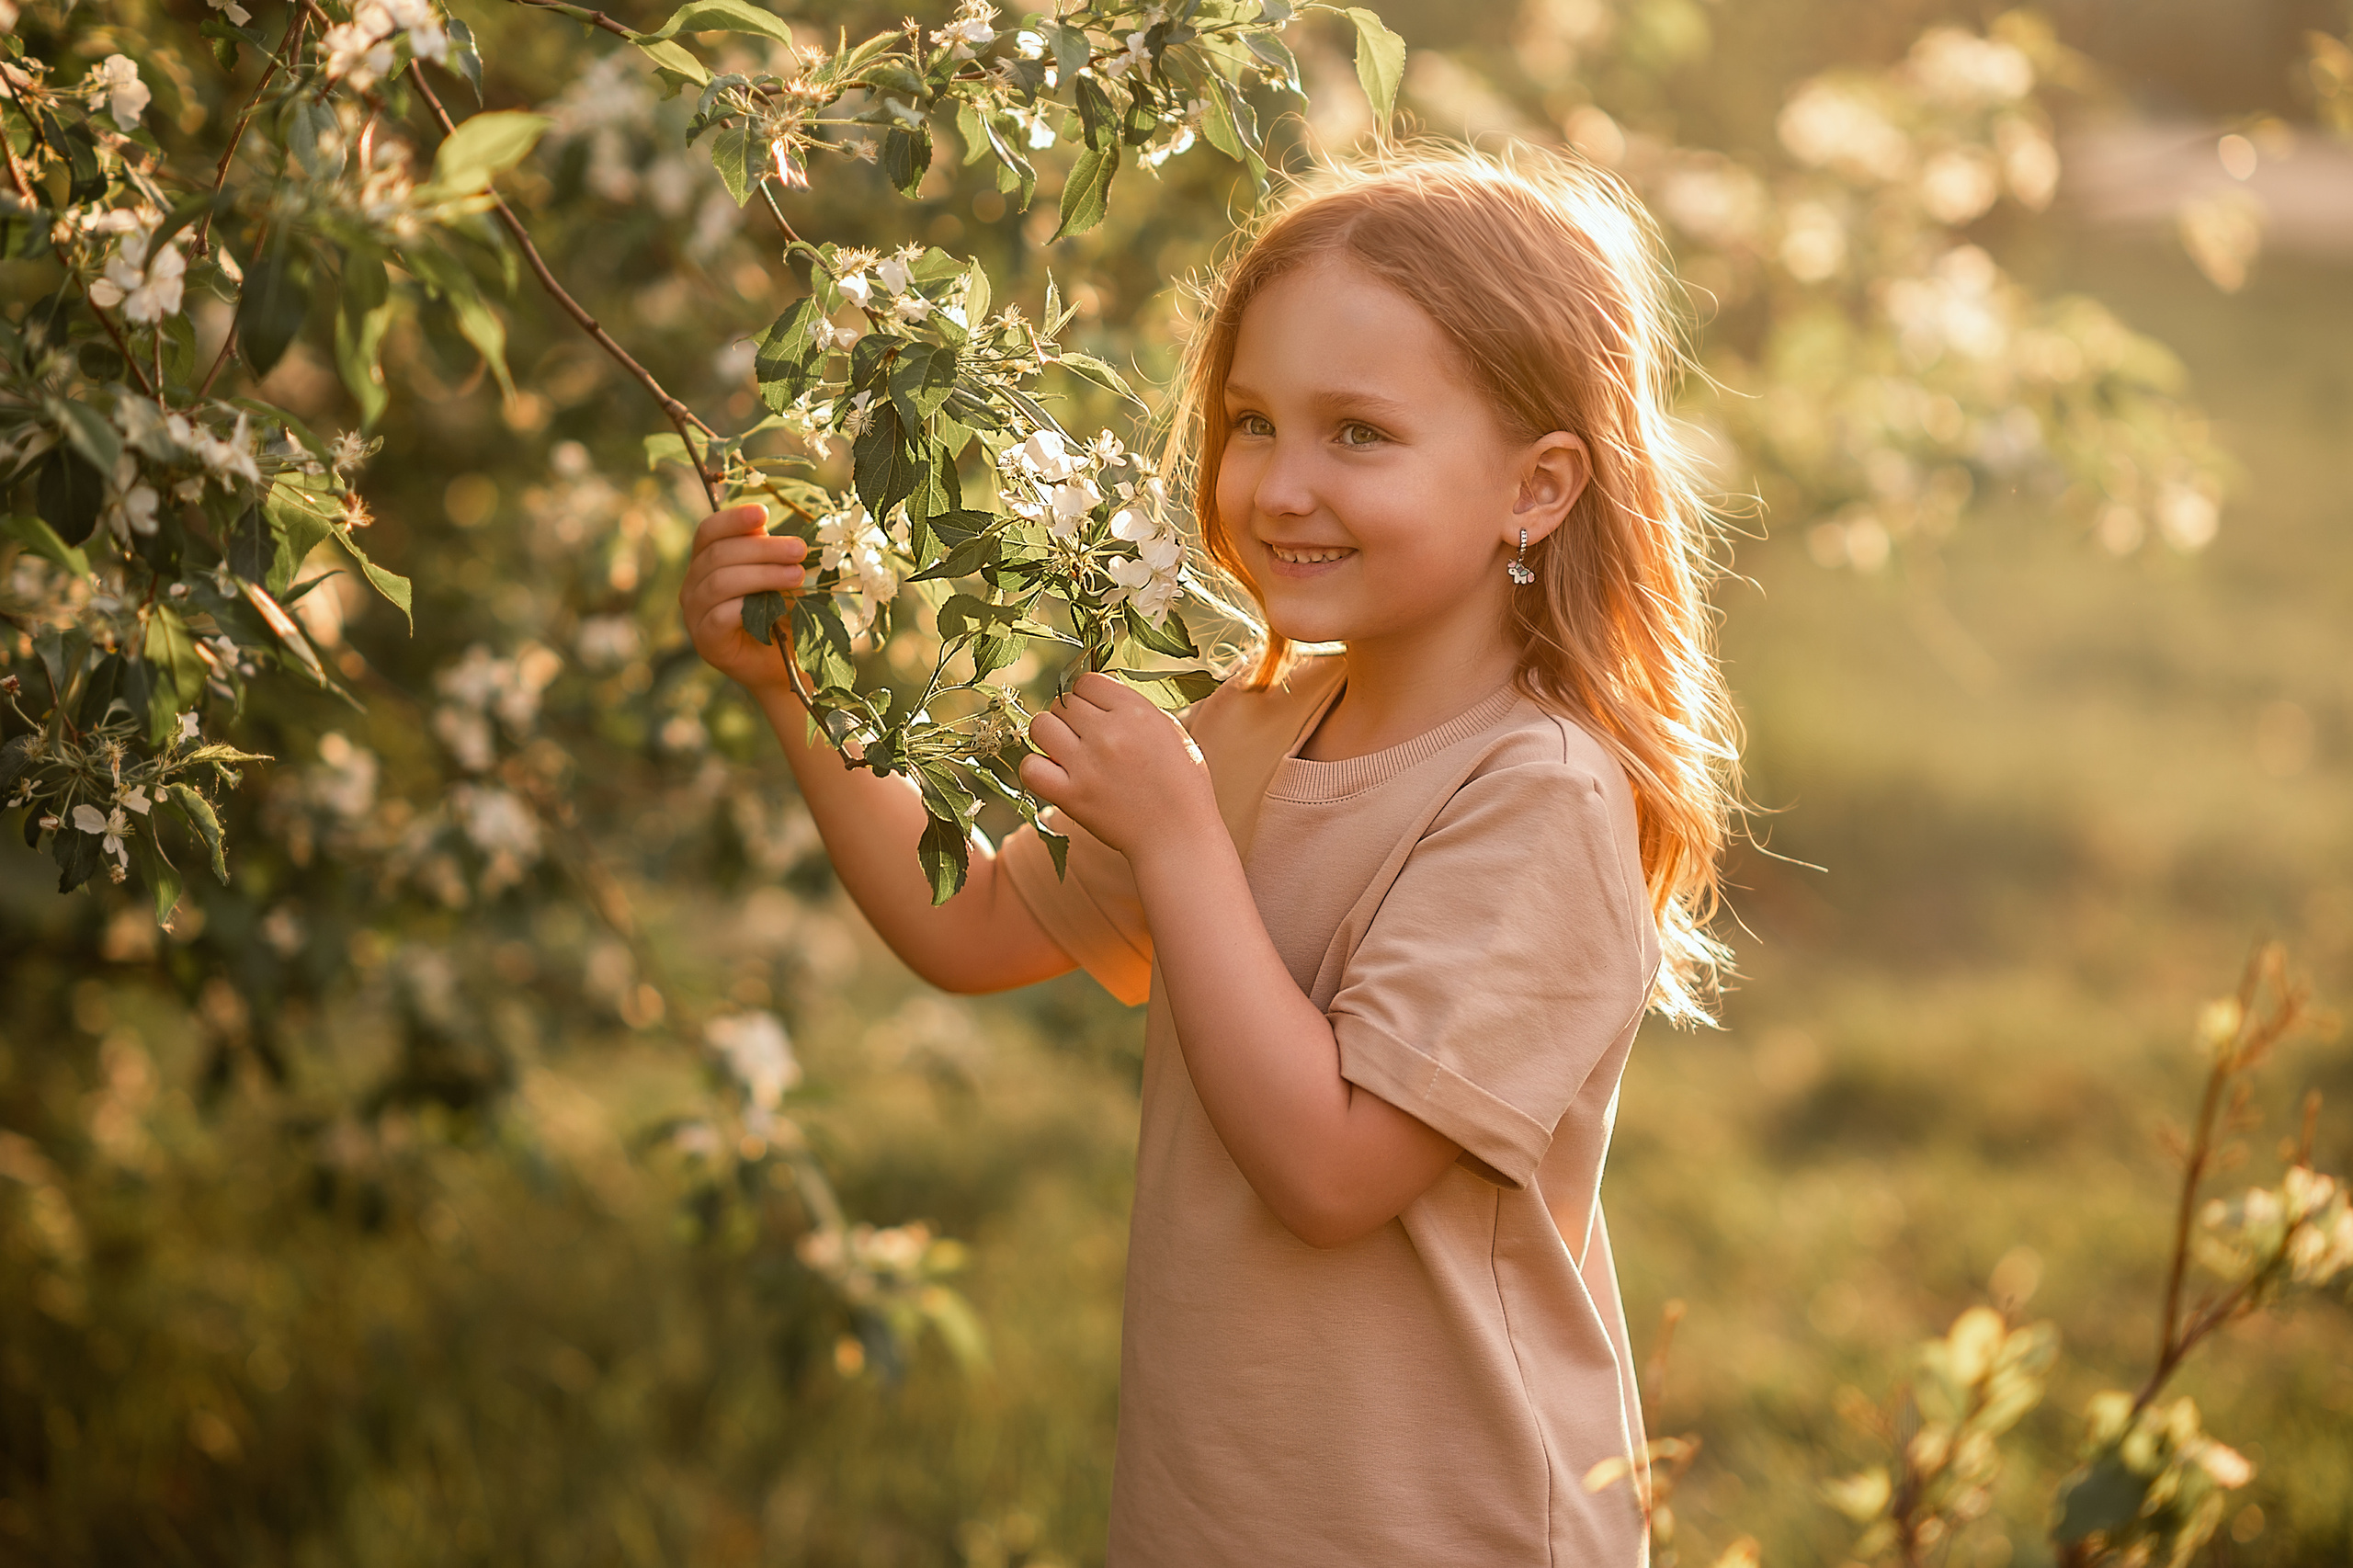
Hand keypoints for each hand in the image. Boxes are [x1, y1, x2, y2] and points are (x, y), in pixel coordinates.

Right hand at [679, 503, 807, 691]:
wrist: (783, 665)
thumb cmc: (780, 615)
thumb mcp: (777, 577)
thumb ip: (768, 554)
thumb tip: (771, 527)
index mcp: (706, 562)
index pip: (709, 532)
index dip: (733, 520)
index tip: (763, 513)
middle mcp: (693, 585)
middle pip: (718, 554)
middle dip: (763, 549)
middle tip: (799, 550)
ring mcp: (694, 614)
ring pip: (720, 582)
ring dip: (762, 575)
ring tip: (797, 575)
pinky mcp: (705, 641)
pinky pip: (720, 616)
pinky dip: (746, 606)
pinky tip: (773, 606)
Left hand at [1019, 672, 1220, 862]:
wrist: (1178, 837)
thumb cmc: (1181, 785)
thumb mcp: (1170, 731)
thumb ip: (1134, 708)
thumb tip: (1098, 694)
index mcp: (1136, 712)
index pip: (1087, 681)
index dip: (1088, 696)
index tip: (1096, 714)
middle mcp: (1108, 733)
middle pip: (1063, 703)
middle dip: (1071, 718)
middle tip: (1086, 740)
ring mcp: (1086, 764)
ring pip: (1040, 726)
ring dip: (1050, 736)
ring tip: (1067, 753)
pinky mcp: (1071, 795)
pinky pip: (1030, 767)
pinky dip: (1036, 768)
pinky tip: (1054, 774)